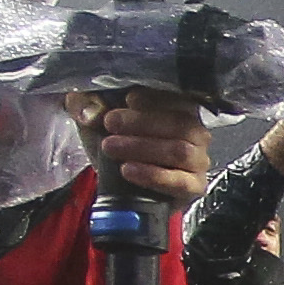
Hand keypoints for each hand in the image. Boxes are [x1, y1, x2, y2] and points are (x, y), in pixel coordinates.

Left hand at [74, 86, 210, 201]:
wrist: (117, 184)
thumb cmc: (114, 142)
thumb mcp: (93, 118)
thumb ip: (85, 105)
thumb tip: (90, 110)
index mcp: (178, 107)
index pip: (178, 97)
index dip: (155, 98)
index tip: (128, 99)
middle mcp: (195, 131)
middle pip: (179, 123)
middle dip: (141, 122)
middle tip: (110, 123)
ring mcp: (198, 160)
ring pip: (180, 151)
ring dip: (142, 148)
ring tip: (111, 147)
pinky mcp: (194, 186)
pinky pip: (181, 182)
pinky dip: (154, 175)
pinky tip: (129, 170)